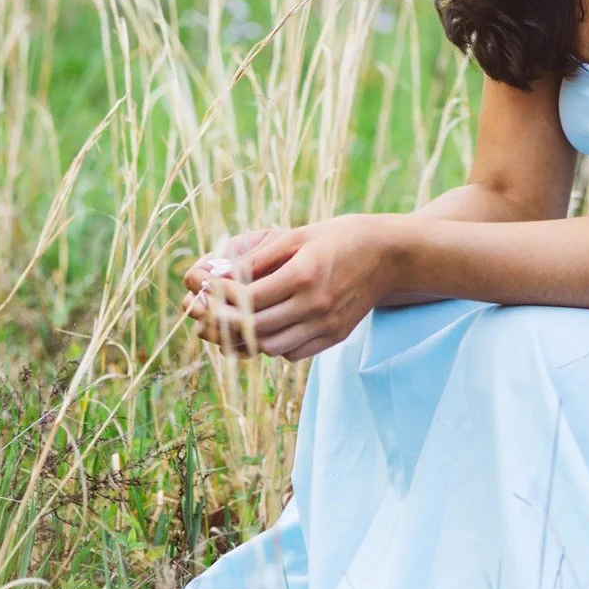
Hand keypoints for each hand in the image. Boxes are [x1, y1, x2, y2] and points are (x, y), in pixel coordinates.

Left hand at [182, 216, 398, 360]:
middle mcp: (315, 306)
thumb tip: (219, 274)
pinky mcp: (333, 337)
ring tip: (221, 324)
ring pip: (270, 347)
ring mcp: (326, 325)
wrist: (388, 256)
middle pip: (254, 328)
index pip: (248, 298)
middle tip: (200, 312)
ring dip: (241, 339)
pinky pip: (291, 352)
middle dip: (220, 322)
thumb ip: (258, 258)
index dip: (219, 297)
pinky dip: (268, 345)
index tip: (203, 289)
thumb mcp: (297, 236)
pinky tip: (257, 329)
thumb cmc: (339, 238)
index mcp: (304, 275)